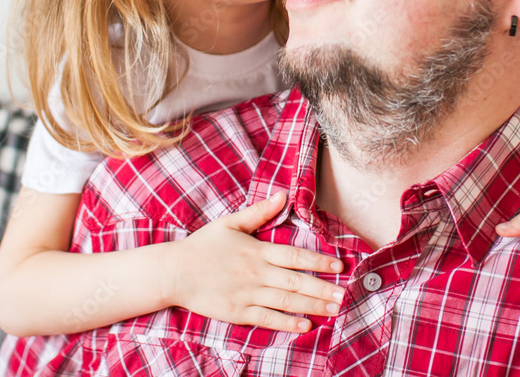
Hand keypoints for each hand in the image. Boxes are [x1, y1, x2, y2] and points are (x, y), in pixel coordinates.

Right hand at [168, 191, 345, 332]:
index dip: (319, 261)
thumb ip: (259, 212)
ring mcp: (247, 294)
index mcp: (257, 250)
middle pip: (296, 282)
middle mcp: (256, 273)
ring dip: (312, 306)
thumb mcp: (230, 223)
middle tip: (345, 294)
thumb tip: (283, 195)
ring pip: (286, 302)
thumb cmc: (203, 246)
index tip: (339, 265)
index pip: (295, 255)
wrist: (174, 272)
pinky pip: (267, 318)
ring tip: (333, 309)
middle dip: (323, 288)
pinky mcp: (238, 312)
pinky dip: (287, 323)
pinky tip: (305, 325)